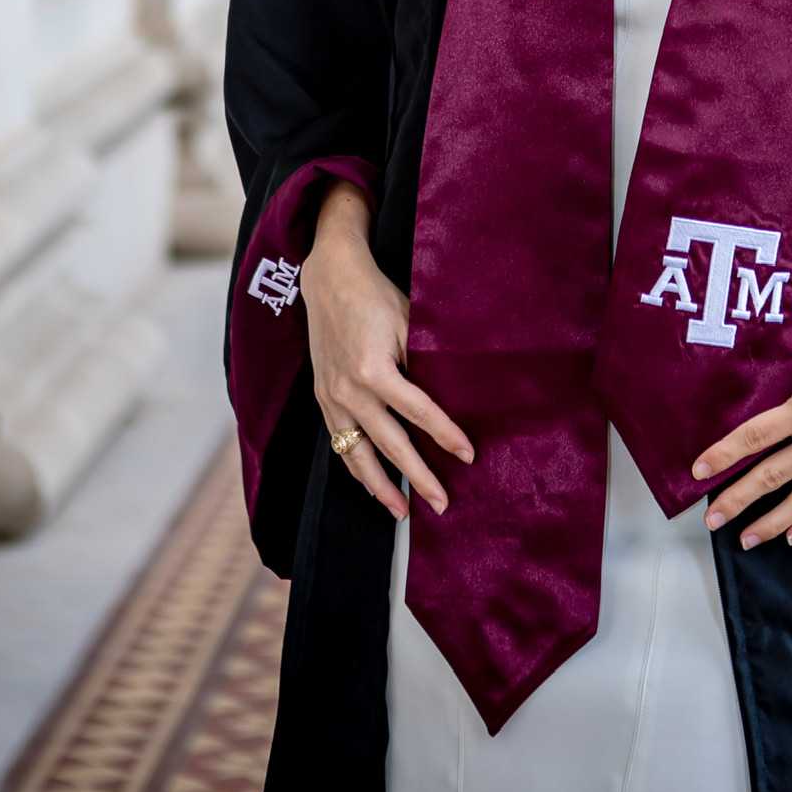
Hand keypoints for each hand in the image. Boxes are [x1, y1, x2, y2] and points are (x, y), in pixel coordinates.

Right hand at [302, 193, 475, 522]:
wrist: (330, 280)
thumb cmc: (376, 297)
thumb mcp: (408, 322)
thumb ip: (423, 361)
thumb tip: (448, 395)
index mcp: (374, 370)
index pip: (418, 412)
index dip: (446, 435)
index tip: (468, 455)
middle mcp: (350, 390)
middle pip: (390, 444)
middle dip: (419, 476)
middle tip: (442, 503)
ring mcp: (332, 398)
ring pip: (358, 454)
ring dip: (381, 486)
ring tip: (403, 511)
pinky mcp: (323, 399)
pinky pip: (340, 443)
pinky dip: (356, 467)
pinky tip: (372, 483)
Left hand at [689, 264, 791, 552]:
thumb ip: (777, 396)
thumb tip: (737, 424)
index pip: (756, 436)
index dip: (724, 455)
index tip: (698, 471)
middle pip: (774, 475)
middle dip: (738, 499)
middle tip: (713, 519)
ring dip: (772, 523)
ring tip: (746, 538)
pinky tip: (791, 535)